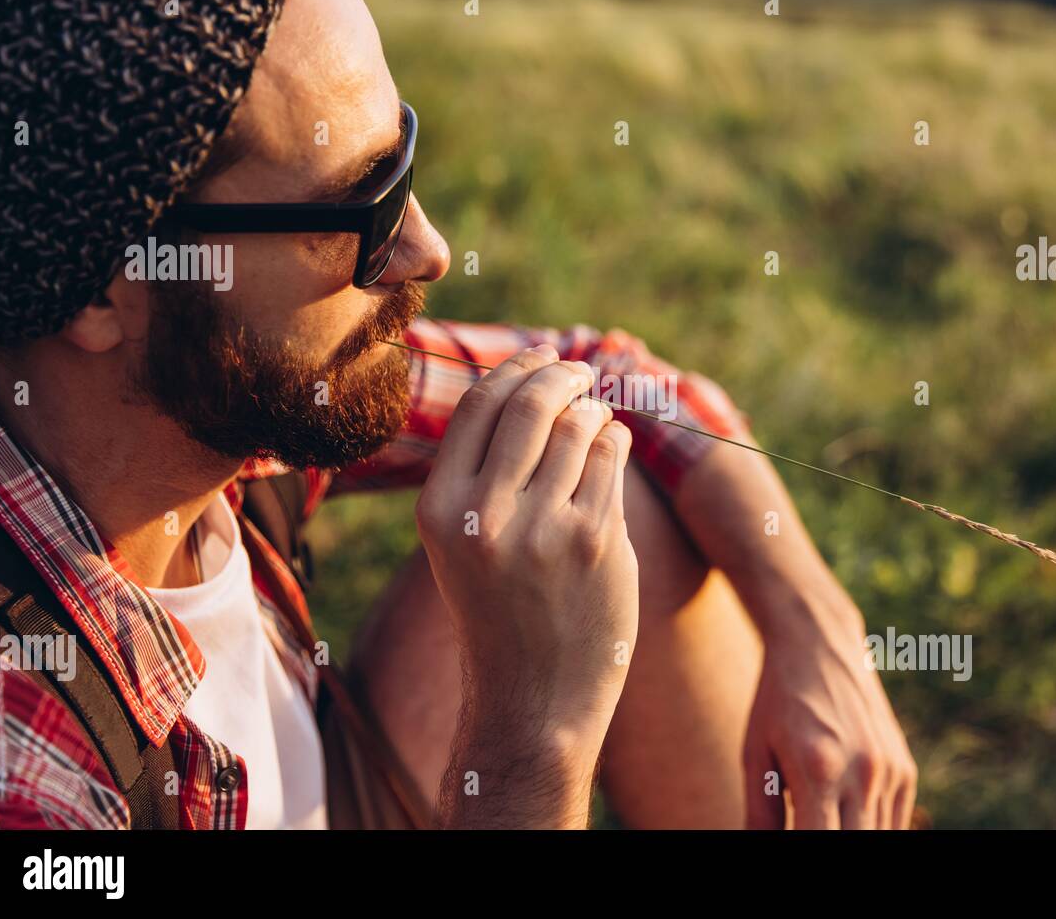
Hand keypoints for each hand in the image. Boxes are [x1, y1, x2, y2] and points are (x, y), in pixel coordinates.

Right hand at [415, 344, 637, 825]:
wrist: (534, 697)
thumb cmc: (501, 610)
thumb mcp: (463, 542)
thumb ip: (485, 472)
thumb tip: (529, 387)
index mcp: (439, 511)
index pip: (479, 408)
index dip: (517, 370)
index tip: (542, 359)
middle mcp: (485, 517)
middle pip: (530, 405)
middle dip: (562, 376)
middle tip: (579, 373)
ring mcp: (543, 529)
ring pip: (579, 427)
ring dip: (594, 412)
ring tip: (596, 420)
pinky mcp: (595, 542)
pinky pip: (611, 459)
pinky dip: (615, 441)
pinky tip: (613, 447)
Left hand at [743, 600, 917, 828]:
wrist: (820, 646)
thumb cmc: (777, 702)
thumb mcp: (756, 754)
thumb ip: (760, 814)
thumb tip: (759, 849)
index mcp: (818, 768)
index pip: (820, 842)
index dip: (803, 850)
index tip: (794, 835)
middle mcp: (862, 771)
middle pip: (856, 844)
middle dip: (830, 842)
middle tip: (809, 824)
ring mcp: (889, 771)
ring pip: (878, 836)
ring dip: (851, 835)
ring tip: (824, 813)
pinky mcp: (904, 769)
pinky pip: (893, 821)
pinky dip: (871, 828)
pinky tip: (845, 815)